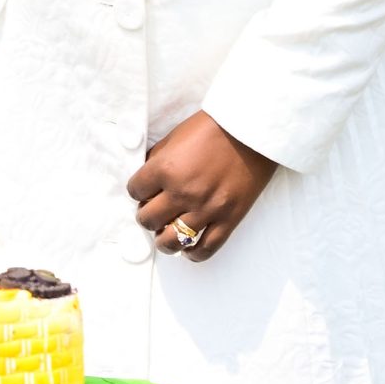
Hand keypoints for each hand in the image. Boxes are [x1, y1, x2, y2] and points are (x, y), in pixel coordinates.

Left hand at [127, 110, 276, 260]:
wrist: (251, 132)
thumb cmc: (211, 129)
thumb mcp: (173, 139)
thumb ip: (157, 161)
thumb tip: (146, 181)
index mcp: (164, 169)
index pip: (134, 192)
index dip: (137, 192)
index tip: (143, 192)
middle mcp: (182, 192)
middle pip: (147, 219)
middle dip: (146, 216)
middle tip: (153, 212)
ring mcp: (206, 208)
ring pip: (172, 241)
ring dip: (163, 241)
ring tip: (165, 236)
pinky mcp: (229, 218)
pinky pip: (207, 248)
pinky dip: (193, 254)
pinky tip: (188, 250)